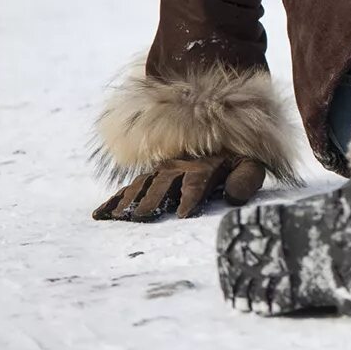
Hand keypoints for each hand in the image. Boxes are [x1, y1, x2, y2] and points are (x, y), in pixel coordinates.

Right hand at [92, 154, 265, 220]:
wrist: (223, 132)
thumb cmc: (238, 158)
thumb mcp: (250, 166)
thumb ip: (246, 180)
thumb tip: (234, 198)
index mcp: (204, 168)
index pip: (196, 184)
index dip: (191, 198)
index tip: (183, 214)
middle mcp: (179, 168)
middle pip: (163, 185)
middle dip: (152, 200)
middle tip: (139, 216)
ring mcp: (162, 171)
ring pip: (142, 185)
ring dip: (129, 200)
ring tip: (117, 216)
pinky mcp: (151, 175)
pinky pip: (130, 187)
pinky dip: (114, 199)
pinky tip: (100, 214)